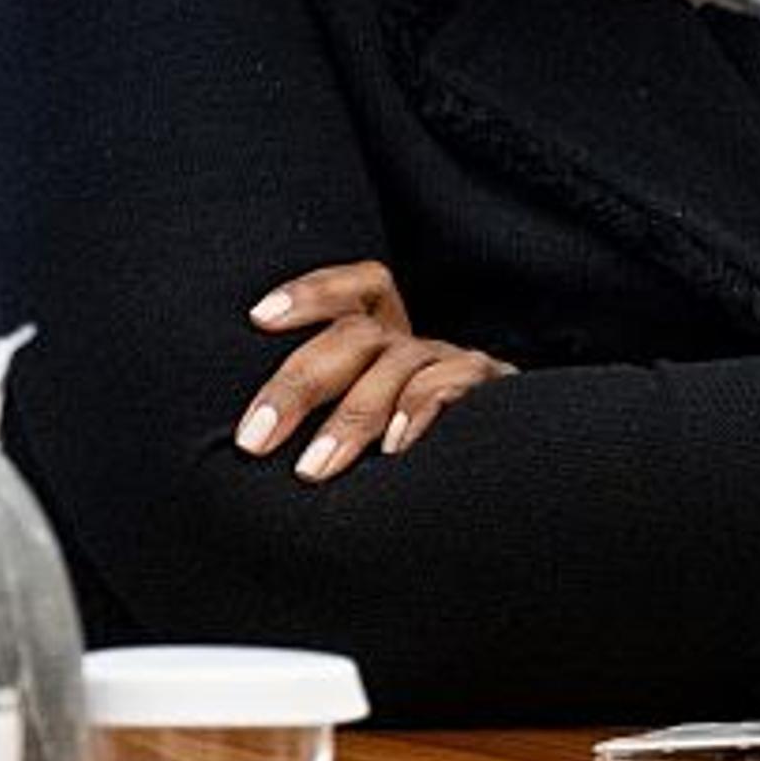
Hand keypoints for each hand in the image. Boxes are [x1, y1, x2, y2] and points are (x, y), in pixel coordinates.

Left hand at [233, 260, 510, 481]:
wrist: (510, 472)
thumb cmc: (405, 449)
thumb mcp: (361, 420)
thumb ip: (316, 415)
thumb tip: (248, 442)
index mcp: (382, 336)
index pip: (352, 288)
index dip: (309, 292)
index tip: (258, 318)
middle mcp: (413, 342)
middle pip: (354, 335)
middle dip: (298, 385)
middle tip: (254, 440)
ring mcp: (453, 363)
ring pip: (396, 366)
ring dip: (351, 419)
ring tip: (311, 469)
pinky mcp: (490, 391)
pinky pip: (452, 385)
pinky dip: (419, 411)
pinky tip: (394, 448)